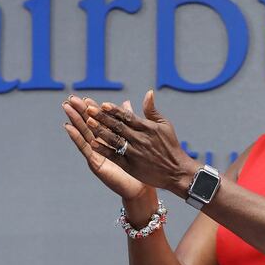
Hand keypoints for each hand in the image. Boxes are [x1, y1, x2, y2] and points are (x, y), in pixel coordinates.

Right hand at [62, 95, 151, 201]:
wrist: (141, 186)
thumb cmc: (140, 164)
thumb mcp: (135, 138)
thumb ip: (130, 120)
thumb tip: (126, 102)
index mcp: (110, 138)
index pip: (100, 120)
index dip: (92, 109)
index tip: (85, 97)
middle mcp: (101, 145)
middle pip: (89, 124)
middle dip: (79, 112)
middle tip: (70, 99)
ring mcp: (97, 154)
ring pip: (84, 133)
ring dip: (74, 120)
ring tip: (66, 108)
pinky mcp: (95, 163)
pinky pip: (84, 148)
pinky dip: (76, 137)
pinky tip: (68, 127)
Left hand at [83, 90, 199, 195]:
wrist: (176, 171)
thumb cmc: (170, 146)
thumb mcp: (164, 125)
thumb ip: (152, 110)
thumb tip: (148, 93)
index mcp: (147, 128)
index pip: (128, 116)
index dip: (115, 110)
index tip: (103, 104)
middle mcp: (140, 139)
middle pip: (118, 126)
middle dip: (102, 117)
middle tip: (88, 109)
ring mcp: (134, 153)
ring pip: (114, 140)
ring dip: (100, 131)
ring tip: (88, 122)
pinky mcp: (131, 166)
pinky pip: (114, 156)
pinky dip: (104, 149)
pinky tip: (93, 143)